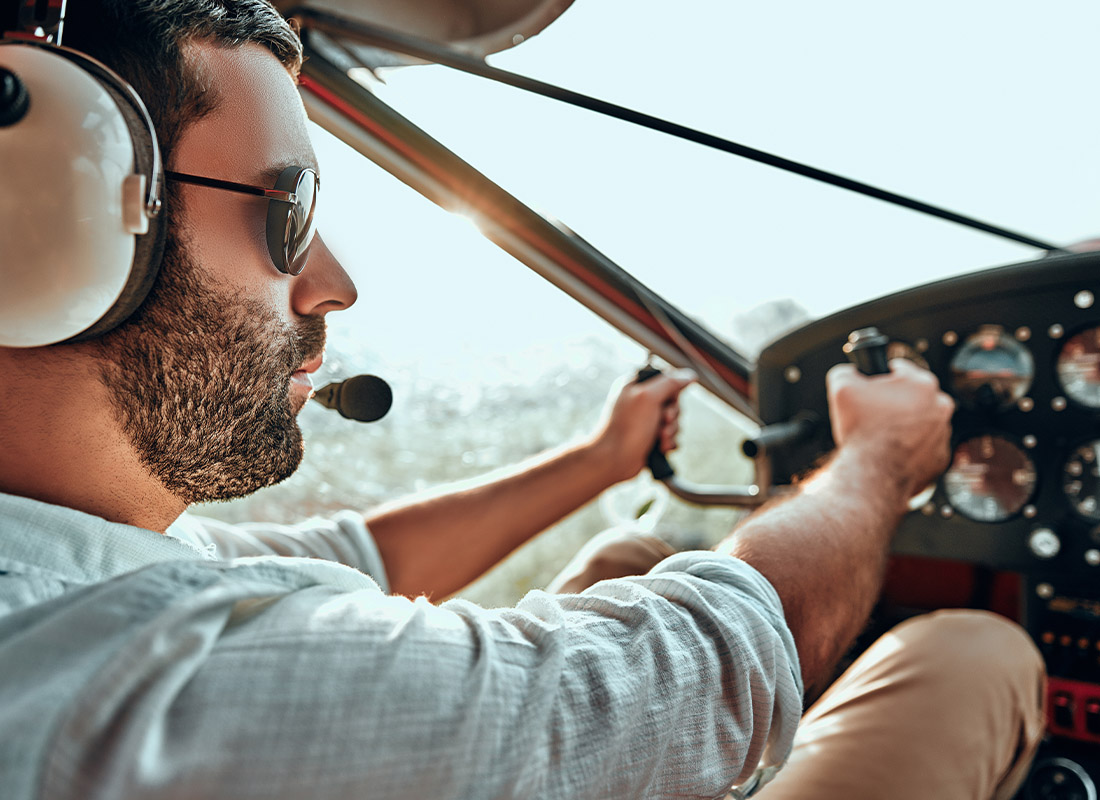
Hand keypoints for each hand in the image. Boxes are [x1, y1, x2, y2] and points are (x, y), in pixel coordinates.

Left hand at [588, 370, 695, 484]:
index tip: (668, 400)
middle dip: (672, 414)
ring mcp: (646, 420)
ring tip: (660, 437)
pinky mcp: (650, 438)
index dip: (672, 392)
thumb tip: (689, 375)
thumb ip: (670, 383)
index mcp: (636, 385)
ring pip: (673, 421)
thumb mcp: (648, 397)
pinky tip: (661, 447)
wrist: (613, 459)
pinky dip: (669, 442)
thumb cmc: (625, 427)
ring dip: (671, 430)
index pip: (666, 379)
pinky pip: (671, 437)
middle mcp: (641, 401)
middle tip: (663, 421)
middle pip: (673, 401)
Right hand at [827, 359, 954, 503]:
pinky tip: (891, 451)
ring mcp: (943, 433)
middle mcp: (940, 406)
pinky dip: (910, 448)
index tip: (871, 388)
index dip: (880, 377)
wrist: (873, 474)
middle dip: (894, 402)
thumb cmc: (863, 433)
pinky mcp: (940, 458)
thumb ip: (845, 371)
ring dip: (904, 425)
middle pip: (912, 396)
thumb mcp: (841, 387)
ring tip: (881, 435)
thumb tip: (848, 373)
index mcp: (921, 383)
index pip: (899, 368)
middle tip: (873, 414)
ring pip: (921, 421)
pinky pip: (924, 447)